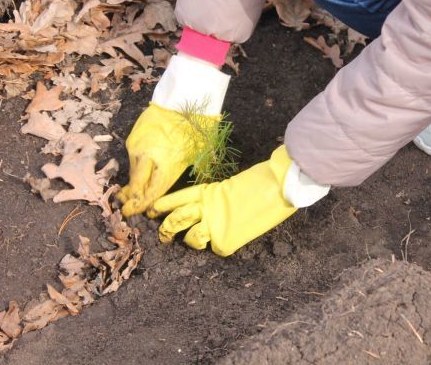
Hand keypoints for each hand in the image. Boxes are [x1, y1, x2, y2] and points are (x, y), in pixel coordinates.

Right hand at [118, 53, 229, 216]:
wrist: (185, 95)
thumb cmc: (199, 126)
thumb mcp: (202, 153)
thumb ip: (197, 173)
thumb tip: (200, 185)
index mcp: (165, 166)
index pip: (150, 194)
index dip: (144, 206)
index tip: (141, 213)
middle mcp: (147, 159)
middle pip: (136, 186)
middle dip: (131, 199)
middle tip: (127, 209)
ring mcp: (137, 147)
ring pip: (133, 171)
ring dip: (134, 181)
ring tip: (130, 192)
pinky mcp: (133, 136)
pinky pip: (133, 156)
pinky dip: (136, 165)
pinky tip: (140, 169)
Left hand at [153, 146, 298, 256]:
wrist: (277, 187)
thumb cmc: (262, 181)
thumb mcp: (232, 186)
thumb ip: (217, 199)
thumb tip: (213, 209)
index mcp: (207, 191)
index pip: (178, 198)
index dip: (164, 204)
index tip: (152, 210)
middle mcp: (206, 208)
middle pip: (176, 219)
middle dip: (166, 229)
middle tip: (162, 235)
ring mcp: (214, 226)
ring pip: (190, 239)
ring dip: (190, 241)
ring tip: (194, 242)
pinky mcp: (225, 242)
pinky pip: (217, 249)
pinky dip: (221, 247)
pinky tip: (229, 240)